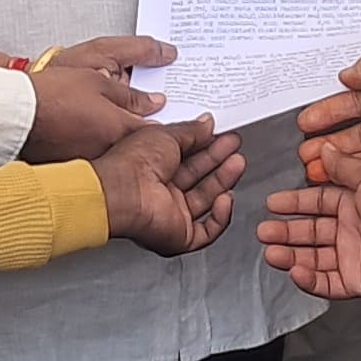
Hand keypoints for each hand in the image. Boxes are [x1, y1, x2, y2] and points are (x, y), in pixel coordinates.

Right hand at [24, 35, 172, 160]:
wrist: (15, 114)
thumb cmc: (50, 95)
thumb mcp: (98, 78)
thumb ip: (133, 94)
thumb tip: (155, 101)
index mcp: (120, 128)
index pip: (158, 133)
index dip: (168, 125)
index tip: (174, 120)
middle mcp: (110, 150)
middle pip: (140, 147)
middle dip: (144, 134)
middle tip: (149, 125)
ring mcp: (92, 161)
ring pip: (119, 153)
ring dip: (122, 142)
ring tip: (114, 126)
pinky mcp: (74, 166)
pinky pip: (96, 157)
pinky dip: (99, 147)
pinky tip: (89, 134)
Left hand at [90, 115, 246, 256]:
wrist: (123, 191)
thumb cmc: (132, 163)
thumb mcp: (165, 134)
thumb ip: (190, 131)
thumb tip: (206, 124)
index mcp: (152, 168)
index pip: (187, 157)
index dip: (206, 145)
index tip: (221, 134)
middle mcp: (161, 192)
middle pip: (198, 178)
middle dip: (218, 161)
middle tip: (233, 146)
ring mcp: (170, 214)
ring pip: (206, 201)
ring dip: (223, 182)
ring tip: (237, 163)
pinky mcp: (178, 236)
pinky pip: (207, 231)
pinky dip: (220, 217)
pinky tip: (226, 198)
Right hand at [259, 153, 360, 300]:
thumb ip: (341, 166)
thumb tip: (324, 150)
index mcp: (357, 200)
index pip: (317, 201)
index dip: (294, 203)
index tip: (272, 203)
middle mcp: (355, 228)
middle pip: (312, 231)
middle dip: (285, 231)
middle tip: (263, 231)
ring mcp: (356, 255)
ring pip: (314, 257)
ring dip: (291, 255)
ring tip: (270, 252)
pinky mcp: (358, 280)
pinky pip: (327, 283)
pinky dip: (309, 279)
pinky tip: (295, 271)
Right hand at [294, 29, 360, 187]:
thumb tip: (351, 71)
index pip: (360, 98)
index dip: (334, 107)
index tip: (312, 117)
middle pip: (358, 127)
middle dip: (329, 135)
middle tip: (305, 142)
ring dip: (335, 155)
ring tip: (309, 160)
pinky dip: (353, 171)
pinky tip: (332, 171)